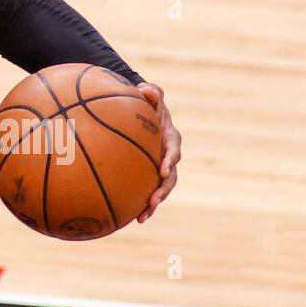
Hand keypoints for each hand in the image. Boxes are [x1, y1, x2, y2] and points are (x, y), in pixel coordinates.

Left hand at [136, 82, 179, 223]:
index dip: (170, 160)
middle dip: (164, 190)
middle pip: (171, 177)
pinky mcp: (151, 174)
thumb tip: (147, 89)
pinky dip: (143, 203)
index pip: (174, 149)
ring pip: (162, 189)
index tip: (163, 169)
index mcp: (170, 137)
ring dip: (155, 202)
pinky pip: (148, 190)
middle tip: (154, 200)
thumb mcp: (150, 95)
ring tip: (143, 215)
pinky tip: (131, 216)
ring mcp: (161, 167)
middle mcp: (169, 156)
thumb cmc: (145, 102)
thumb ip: (151, 92)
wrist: (142, 112)